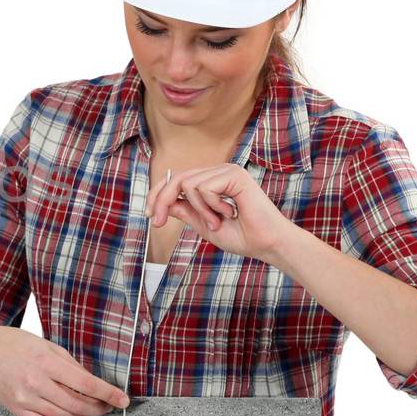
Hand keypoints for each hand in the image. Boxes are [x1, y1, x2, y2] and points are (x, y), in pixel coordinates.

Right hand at [0, 324, 130, 415]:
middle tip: (109, 406)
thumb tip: (92, 383)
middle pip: (77, 403)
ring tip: (94, 412)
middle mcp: (37, 383)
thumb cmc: (14, 344)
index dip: (107, 393)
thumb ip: (69, 364)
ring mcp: (27, 399)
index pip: (85, 382)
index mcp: (47, 363)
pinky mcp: (19, 411)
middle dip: (98, 407)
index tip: (123, 400)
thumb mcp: (46, 346)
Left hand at [147, 164, 295, 262]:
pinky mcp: (234, 174)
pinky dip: (211, 206)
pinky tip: (230, 212)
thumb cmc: (242, 237)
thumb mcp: (203, 224)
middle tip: (157, 222)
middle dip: (161, 201)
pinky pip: (204, 188)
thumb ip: (185, 211)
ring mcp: (227, 170)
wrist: (267, 244)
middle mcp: (218, 172)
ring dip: (199, 210)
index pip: (176, 180)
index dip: (157, 195)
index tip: (149, 215)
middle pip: (176, 178)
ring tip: (217, 221)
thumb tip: (161, 202)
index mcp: (211, 182)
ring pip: (188, 184)